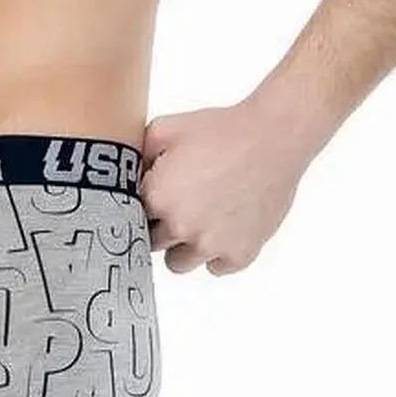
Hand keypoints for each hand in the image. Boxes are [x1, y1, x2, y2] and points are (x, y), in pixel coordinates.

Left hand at [139, 98, 309, 274]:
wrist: (272, 138)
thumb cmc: (221, 130)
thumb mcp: (165, 128)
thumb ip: (136, 154)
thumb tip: (123, 174)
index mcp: (157, 197)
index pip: (130, 217)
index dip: (142, 207)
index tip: (153, 199)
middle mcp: (180, 227)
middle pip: (151, 243)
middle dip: (160, 226)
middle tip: (178, 205)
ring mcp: (211, 245)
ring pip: (179, 263)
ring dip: (184, 246)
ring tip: (199, 218)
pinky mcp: (240, 254)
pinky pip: (216, 268)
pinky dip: (217, 253)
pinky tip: (223, 226)